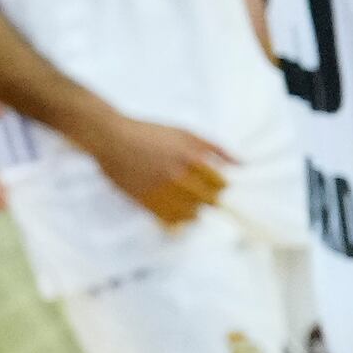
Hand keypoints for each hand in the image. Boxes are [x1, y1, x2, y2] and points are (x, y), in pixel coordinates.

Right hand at [85, 110, 235, 227]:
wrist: (109, 137)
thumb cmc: (148, 132)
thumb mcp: (185, 133)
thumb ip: (215, 148)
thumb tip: (242, 164)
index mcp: (190, 158)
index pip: (220, 184)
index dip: (220, 186)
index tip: (216, 185)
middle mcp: (177, 176)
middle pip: (209, 201)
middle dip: (210, 199)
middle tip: (203, 194)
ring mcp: (160, 190)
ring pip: (191, 214)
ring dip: (195, 210)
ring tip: (188, 201)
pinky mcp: (145, 201)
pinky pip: (170, 219)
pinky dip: (178, 219)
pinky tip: (177, 210)